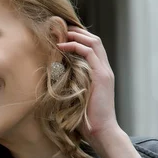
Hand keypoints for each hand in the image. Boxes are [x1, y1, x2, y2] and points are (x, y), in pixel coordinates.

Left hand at [57, 27, 139, 157]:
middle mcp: (104, 69)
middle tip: (61, 27)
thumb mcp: (76, 95)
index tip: (63, 33)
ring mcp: (104, 71)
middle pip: (95, 40)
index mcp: (100, 73)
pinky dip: (75, 46)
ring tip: (61, 32)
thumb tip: (52, 76)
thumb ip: (69, 83)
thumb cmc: (85, 118)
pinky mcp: (102, 76)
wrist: (100, 130)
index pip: (93, 47)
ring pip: (94, 43)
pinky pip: (89, 53)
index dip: (79, 37)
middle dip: (78, 31)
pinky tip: (62, 46)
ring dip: (76, 35)